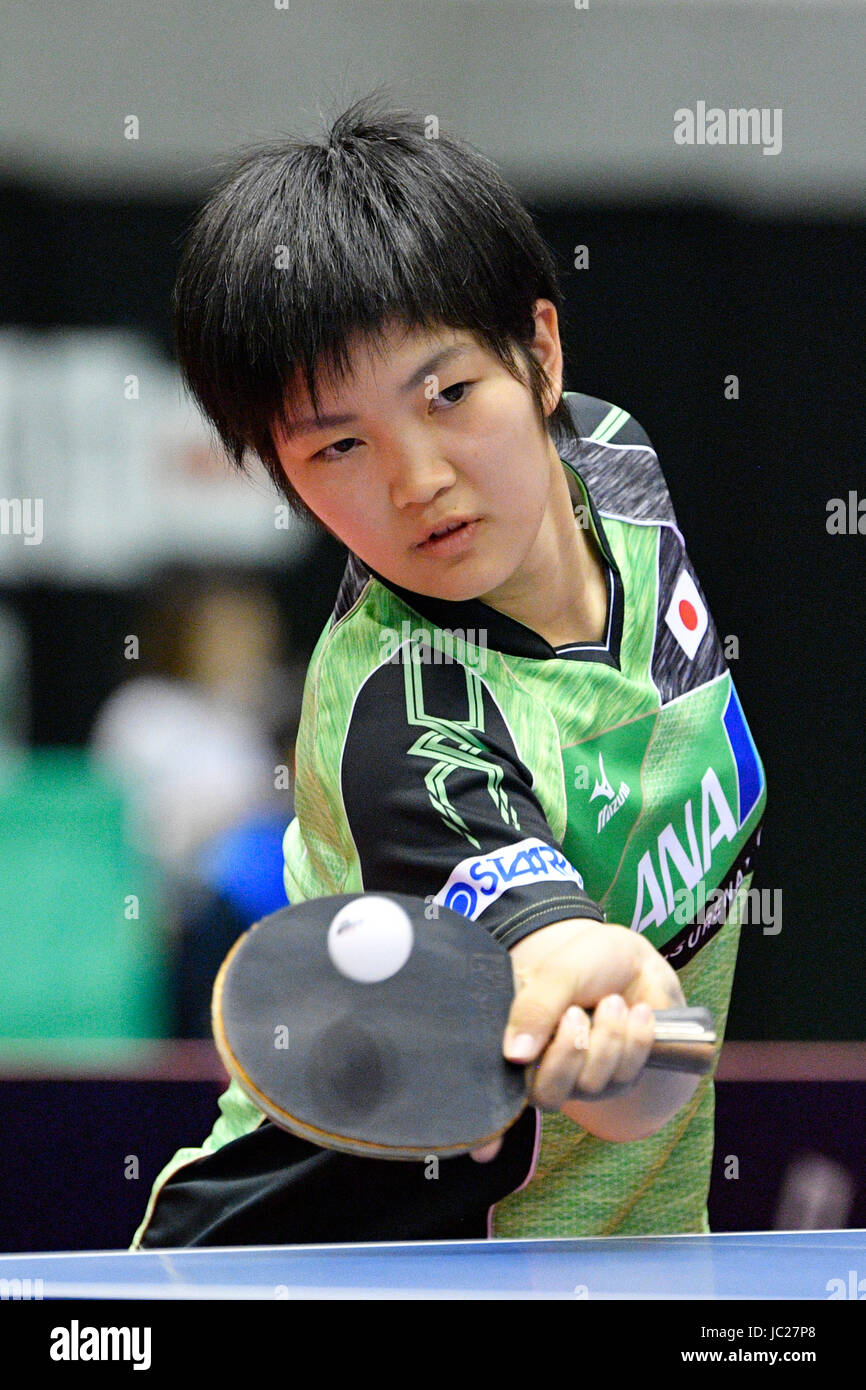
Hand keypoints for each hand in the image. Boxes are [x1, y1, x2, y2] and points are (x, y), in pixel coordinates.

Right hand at [470, 917, 683, 1161]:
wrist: (634, 959)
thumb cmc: (586, 962)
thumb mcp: (556, 972)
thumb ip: (534, 1009)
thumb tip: (514, 1056)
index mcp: (517, 1041)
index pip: (494, 1092)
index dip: (487, 1132)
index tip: (481, 1152)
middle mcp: (544, 1066)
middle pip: (547, 1095)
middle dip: (567, 1055)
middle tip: (576, 1014)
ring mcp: (582, 1076)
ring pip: (591, 1085)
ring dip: (607, 1039)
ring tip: (613, 1002)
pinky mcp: (618, 1078)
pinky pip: (626, 1076)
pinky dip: (635, 1041)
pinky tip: (637, 1014)